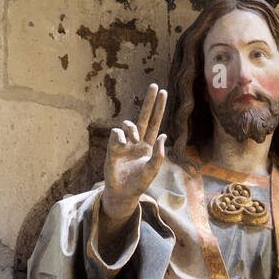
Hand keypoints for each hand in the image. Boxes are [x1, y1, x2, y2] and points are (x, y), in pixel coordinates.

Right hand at [102, 82, 167, 221]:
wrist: (122, 193)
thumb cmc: (139, 183)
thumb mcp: (152, 169)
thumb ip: (159, 153)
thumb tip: (165, 134)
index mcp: (148, 146)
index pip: (155, 123)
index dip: (159, 109)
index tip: (163, 93)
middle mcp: (137, 142)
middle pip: (144, 117)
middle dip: (149, 102)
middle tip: (155, 85)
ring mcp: (124, 143)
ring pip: (128, 124)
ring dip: (132, 128)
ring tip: (134, 138)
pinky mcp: (113, 147)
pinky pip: (116, 133)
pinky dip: (121, 136)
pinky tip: (123, 145)